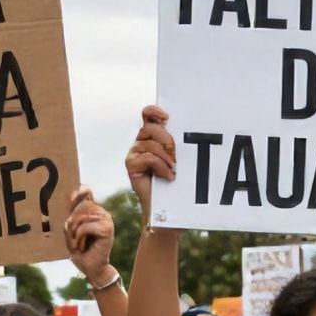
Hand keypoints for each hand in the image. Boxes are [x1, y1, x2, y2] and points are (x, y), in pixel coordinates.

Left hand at [64, 186, 116, 283]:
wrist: (91, 268)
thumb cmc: (81, 251)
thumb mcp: (71, 230)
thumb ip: (72, 214)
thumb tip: (74, 194)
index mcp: (94, 211)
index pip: (87, 193)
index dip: (79, 192)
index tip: (73, 194)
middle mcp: (102, 213)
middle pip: (80, 206)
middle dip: (71, 223)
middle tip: (72, 238)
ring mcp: (107, 220)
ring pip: (81, 217)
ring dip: (74, 233)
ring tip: (77, 244)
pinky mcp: (107, 229)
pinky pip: (85, 227)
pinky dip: (78, 238)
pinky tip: (82, 246)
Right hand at [125, 105, 175, 221]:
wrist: (166, 205)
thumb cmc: (175, 180)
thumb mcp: (178, 157)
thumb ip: (176, 143)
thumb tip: (185, 130)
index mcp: (152, 135)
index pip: (148, 114)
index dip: (154, 110)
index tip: (166, 116)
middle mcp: (141, 141)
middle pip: (150, 127)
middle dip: (166, 139)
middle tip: (176, 154)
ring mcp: (134, 152)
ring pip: (150, 144)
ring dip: (166, 158)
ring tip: (175, 170)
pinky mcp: (130, 164)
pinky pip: (148, 157)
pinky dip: (161, 166)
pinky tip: (169, 176)